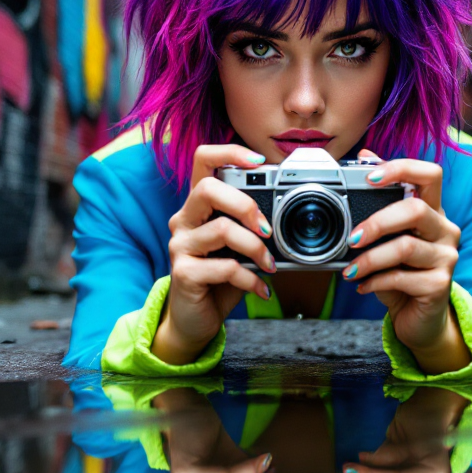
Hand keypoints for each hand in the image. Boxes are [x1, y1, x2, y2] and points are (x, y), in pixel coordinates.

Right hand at [152, 144, 276, 364]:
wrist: (194, 320)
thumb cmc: (220, 279)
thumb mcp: (239, 248)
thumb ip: (254, 228)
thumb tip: (291, 216)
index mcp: (198, 206)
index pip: (203, 161)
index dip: (230, 153)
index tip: (261, 161)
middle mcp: (184, 220)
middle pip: (207, 189)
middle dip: (245, 204)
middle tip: (267, 229)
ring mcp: (180, 245)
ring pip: (221, 229)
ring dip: (256, 248)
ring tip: (269, 264)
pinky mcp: (183, 273)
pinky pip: (225, 268)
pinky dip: (251, 279)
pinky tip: (261, 289)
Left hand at [341, 149, 469, 373]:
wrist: (420, 319)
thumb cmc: (401, 273)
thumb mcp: (388, 236)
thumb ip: (378, 200)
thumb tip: (364, 156)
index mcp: (433, 210)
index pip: (430, 174)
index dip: (401, 168)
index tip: (369, 176)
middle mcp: (445, 229)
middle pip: (417, 209)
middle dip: (378, 221)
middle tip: (352, 237)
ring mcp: (447, 257)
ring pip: (406, 247)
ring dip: (371, 258)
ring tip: (350, 269)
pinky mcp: (440, 285)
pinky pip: (402, 278)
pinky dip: (375, 281)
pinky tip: (362, 285)